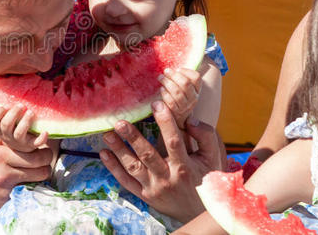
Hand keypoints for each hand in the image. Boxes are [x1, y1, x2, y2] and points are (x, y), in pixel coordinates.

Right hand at [0, 105, 47, 151]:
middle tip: (21, 105)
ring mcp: (18, 141)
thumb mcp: (6, 121)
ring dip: (25, 122)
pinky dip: (41, 138)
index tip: (5, 106)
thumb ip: (6, 110)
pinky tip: (45, 132)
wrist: (21, 147)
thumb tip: (9, 88)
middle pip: (6, 125)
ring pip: (18, 133)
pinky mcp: (30, 145)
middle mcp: (7, 135)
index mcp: (0, 128)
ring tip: (31, 112)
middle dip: (13, 113)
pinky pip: (36, 143)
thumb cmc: (13, 127)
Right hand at [0, 132, 53, 218]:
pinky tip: (7, 186)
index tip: (44, 148)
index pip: (33, 150)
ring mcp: (4, 186)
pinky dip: (17, 189)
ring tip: (32, 173)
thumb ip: (1, 139)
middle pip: (39, 166)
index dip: (43, 149)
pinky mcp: (4, 200)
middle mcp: (3, 169)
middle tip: (45, 162)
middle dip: (46, 163)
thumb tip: (20, 132)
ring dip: (36, 176)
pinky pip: (19, 192)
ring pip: (34, 179)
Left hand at [99, 101, 223, 222]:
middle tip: (120, 122)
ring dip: (119, 150)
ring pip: (133, 168)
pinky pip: (126, 181)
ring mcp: (154, 187)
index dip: (165, 122)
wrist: (201, 213)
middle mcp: (168, 177)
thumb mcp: (213, 158)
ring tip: (107, 134)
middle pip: (147, 155)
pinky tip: (104, 153)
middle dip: (132, 137)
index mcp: (185, 166)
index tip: (157, 104)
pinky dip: (113, 168)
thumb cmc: (207, 179)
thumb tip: (189, 120)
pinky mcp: (145, 195)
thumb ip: (205, 136)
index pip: (173, 141)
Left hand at [158, 67, 200, 128]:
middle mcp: (193, 99)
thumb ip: (182, 79)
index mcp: (197, 90)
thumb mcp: (184, 89)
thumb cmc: (178, 99)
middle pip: (185, 84)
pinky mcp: (176, 113)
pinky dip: (165, 94)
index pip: (196, 78)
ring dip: (167, 83)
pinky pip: (171, 102)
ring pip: (177, 92)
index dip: (186, 71)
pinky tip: (161, 89)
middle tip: (166, 71)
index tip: (177, 69)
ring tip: (161, 78)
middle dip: (173, 75)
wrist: (178, 120)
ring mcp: (185, 107)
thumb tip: (173, 66)